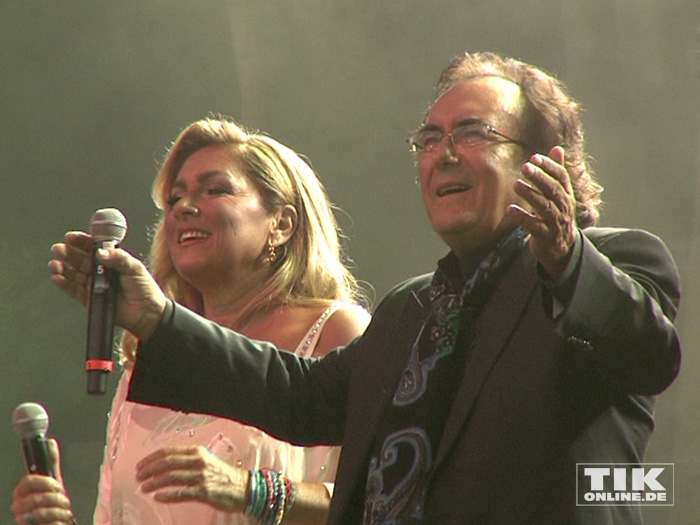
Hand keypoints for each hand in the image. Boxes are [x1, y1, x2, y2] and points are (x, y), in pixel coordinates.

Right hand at [10, 439, 75, 523]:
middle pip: (35, 498)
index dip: (45, 482)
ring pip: (40, 512)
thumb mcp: (53, 481)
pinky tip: (63, 515)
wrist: (56, 519)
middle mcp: (19, 506)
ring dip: (58, 508)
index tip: (57, 483)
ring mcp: (23, 519)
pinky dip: (59, 517)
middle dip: (54, 497)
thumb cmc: (52, 502)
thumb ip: (51, 462)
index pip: (27, 482)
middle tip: (62, 497)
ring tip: (64, 507)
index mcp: (23, 492)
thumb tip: (50, 442)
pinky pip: (46, 523)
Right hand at [49, 231, 167, 339]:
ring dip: (62, 267)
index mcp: (111, 259)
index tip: (70, 237)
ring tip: (55, 264)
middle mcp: (100, 270)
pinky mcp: (89, 299)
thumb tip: (101, 252)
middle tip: (59, 249)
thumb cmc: (145, 288)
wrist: (148, 313)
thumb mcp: (135, 268)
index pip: (93, 247)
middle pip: (80, 259)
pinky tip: (57, 277)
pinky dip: (64, 284)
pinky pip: (73, 290)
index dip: (81, 241)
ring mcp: (94, 284)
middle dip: (68, 253)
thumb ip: (119, 258)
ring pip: (73, 273)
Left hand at [136, 445, 249, 512]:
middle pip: (167, 463)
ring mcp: (201, 476)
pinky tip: (158, 497)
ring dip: (154, 482)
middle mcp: (198, 461)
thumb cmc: (222, 475)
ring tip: (144, 488)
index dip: (151, 458)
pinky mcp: (204, 491)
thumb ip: (188, 461)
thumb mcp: (206, 461)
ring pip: (171, 477)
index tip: (140, 465)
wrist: (244, 488)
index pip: (169, 451)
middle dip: (149, 470)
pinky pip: (181, 493)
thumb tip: (164, 465)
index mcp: (197, 452)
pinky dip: (167, 495)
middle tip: (138, 477)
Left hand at [508, 146, 576, 278]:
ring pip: (545, 207)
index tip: (534, 157)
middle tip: (525, 167)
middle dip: (540, 177)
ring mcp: (556, 223)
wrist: (561, 249)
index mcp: (567, 195)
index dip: (549, 166)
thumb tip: (557, 148)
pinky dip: (523, 218)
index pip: (561, 177)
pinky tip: (510, 209)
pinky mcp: (545, 237)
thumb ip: (557, 173)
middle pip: (553, 190)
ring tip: (516, 184)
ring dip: (531, 195)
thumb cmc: (556, 216)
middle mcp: (564, 208)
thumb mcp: (559, 195)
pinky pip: (534, 226)